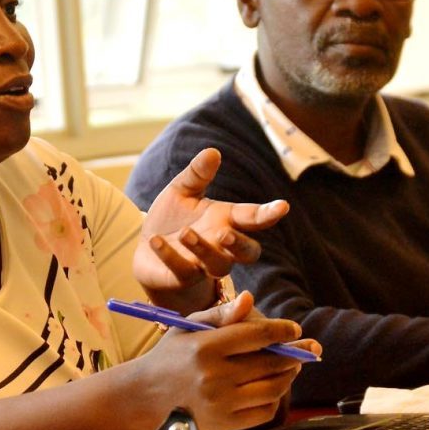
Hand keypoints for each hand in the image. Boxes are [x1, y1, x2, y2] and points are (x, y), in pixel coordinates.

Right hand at [134, 292, 320, 429]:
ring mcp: (220, 403)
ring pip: (273, 388)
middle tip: (304, 348)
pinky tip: (272, 387)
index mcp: (205, 347)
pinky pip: (264, 411)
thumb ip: (222, 313)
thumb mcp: (190, 327)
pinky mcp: (225, 424)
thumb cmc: (172, 355)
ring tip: (290, 367)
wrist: (147, 395)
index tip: (294, 329)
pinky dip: (275, 398)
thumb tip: (249, 299)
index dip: (282, 331)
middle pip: (270, 363)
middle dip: (294, 354)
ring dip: (288, 376)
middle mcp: (214, 376)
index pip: (256, 335)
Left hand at [135, 148, 288, 313]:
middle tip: (226, 232)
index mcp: (226, 220)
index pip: (253, 217)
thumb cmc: (172, 218)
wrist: (146, 248)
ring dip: (204, 249)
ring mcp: (204, 265)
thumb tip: (213, 151)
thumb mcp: (181, 191)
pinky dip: (170, 256)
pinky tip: (155, 240)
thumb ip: (197, 174)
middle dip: (240, 244)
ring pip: (218, 265)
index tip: (282, 206)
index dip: (268, 213)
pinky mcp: (181, 277)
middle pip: (248, 252)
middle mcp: (222, 246)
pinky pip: (182, 271)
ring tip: (185, 233)